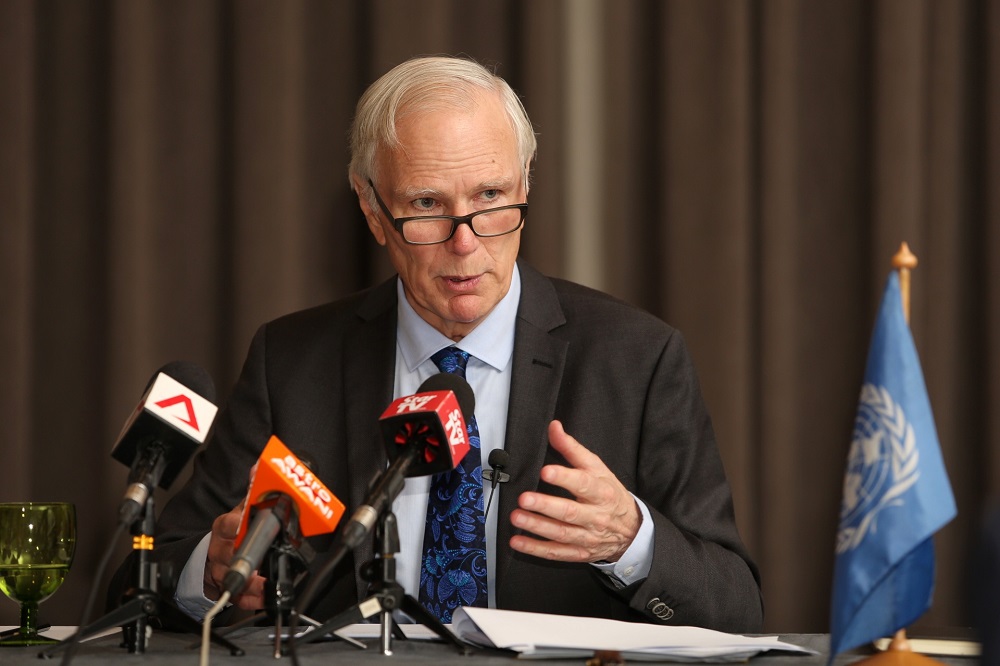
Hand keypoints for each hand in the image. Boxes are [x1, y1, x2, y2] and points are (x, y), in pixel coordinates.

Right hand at [203, 467, 265, 609]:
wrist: (212, 558)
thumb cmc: (233, 531)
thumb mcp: (242, 509)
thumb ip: (253, 491)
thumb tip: (258, 467)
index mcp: (224, 528)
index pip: (226, 525)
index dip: (235, 525)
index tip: (242, 525)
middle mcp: (219, 550)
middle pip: (230, 553)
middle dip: (246, 556)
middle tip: (260, 557)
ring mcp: (221, 571)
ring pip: (233, 577)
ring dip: (251, 581)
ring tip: (264, 580)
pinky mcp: (228, 589)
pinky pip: (238, 598)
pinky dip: (252, 599)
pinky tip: (264, 596)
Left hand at [509, 420, 640, 562]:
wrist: (630, 529)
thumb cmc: (609, 493)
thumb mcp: (597, 468)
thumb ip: (572, 448)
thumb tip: (554, 427)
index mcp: (601, 492)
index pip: (583, 484)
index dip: (564, 478)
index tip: (546, 471)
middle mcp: (595, 516)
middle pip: (570, 512)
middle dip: (545, 506)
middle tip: (524, 498)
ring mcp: (587, 536)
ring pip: (561, 533)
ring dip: (537, 526)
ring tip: (517, 516)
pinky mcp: (578, 552)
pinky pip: (555, 552)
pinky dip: (535, 549)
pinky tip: (517, 541)